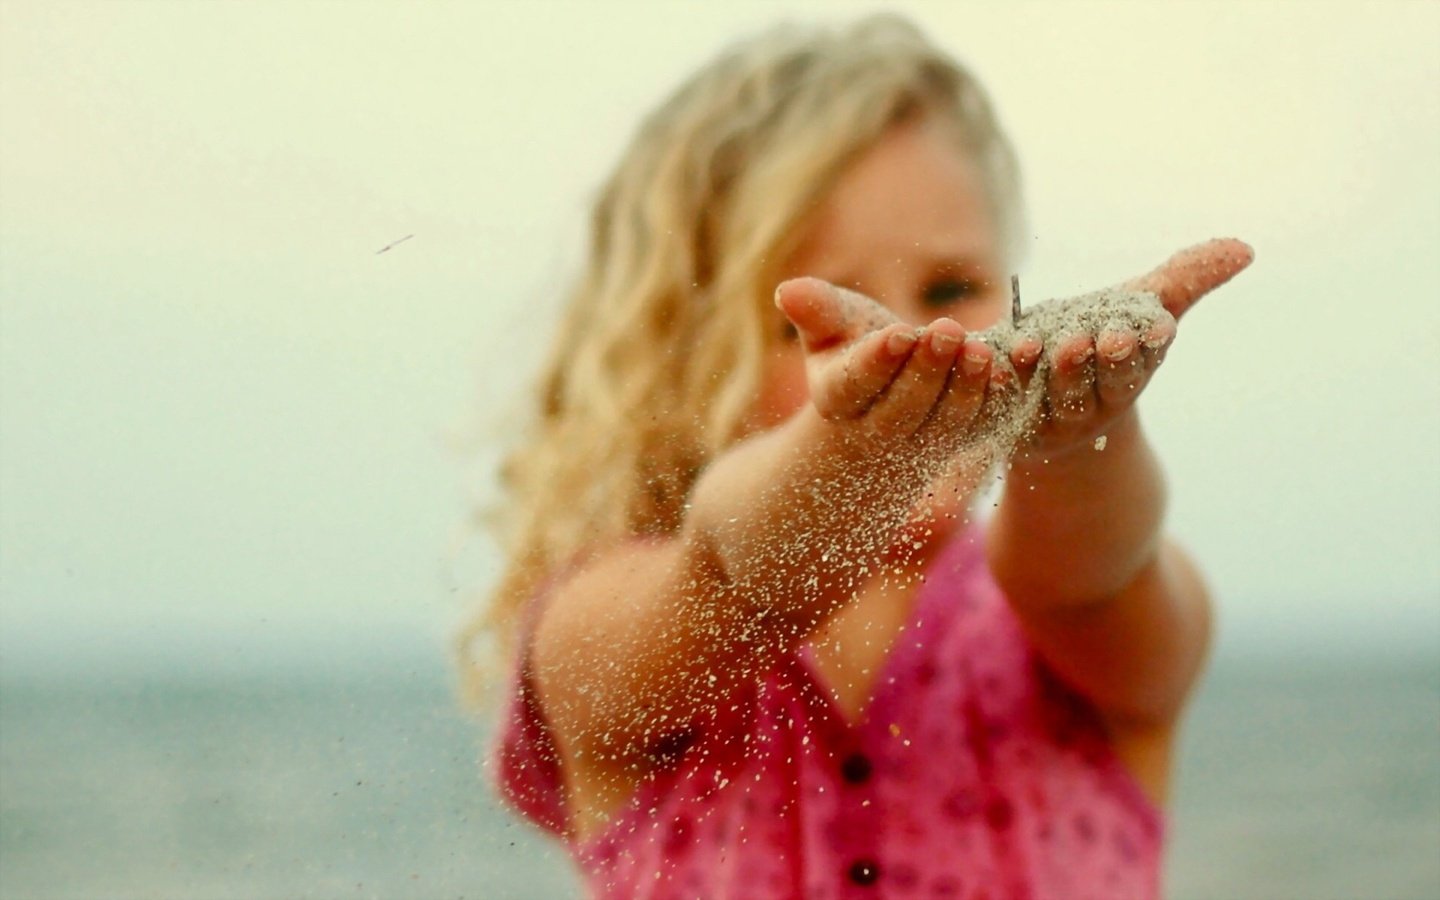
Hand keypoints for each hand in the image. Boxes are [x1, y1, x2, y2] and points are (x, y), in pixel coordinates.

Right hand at [774, 277, 1004, 461]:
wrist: (884, 400)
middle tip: (947, 330)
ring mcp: (922, 443)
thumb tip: (786, 290)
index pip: (854, 385)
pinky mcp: (961, 442)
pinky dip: (1000, 402)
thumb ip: (817, 310)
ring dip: (966, 389)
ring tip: (983, 350)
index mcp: (838, 400)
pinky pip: (983, 427)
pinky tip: (1015, 370)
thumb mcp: (832, 327)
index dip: (877, 362)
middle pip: (902, 410)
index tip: (899, 334)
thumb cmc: (852, 349)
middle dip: (927, 372)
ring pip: (945, 425)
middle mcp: (878, 432)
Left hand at [1006, 238, 1253, 458]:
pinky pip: (1001, 403)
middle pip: (1099, 383)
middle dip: (1097, 362)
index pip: (1142, 362)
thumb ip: (1186, 277)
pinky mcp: (1009, 424)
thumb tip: (1244, 248)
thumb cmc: (1101, 336)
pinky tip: (991, 360)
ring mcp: (1053, 418)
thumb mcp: (1139, 304)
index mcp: (1129, 374)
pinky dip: (996, 382)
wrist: (1047, 396)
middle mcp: (1095, 402)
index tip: (1147, 329)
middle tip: (1091, 340)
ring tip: (1037, 345)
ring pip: (1053, 397)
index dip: (1143, 346)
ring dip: (1047, 373)